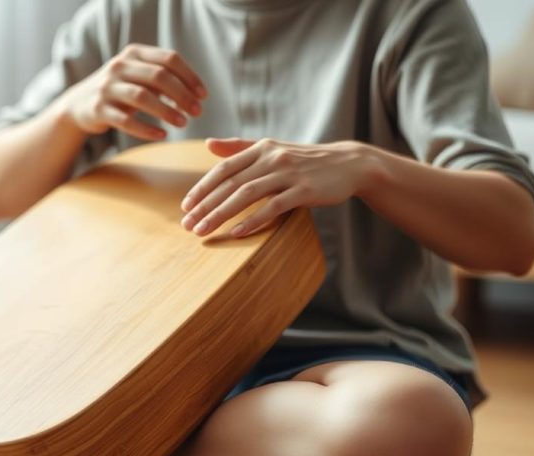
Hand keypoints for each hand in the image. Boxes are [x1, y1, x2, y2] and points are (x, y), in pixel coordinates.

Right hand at [59, 44, 206, 140]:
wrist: (79, 103)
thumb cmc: (119, 90)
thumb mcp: (138, 76)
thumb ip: (162, 79)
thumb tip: (195, 93)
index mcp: (134, 53)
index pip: (169, 59)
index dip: (190, 77)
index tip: (203, 95)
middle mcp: (119, 67)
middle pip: (158, 76)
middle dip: (182, 94)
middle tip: (197, 111)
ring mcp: (107, 88)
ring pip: (142, 97)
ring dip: (166, 111)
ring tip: (183, 123)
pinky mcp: (98, 109)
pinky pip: (126, 121)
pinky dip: (147, 129)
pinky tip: (162, 135)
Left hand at [180, 138, 374, 236]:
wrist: (348, 164)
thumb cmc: (304, 160)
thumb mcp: (272, 148)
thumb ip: (239, 148)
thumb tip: (208, 144)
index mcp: (261, 148)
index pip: (223, 169)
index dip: (202, 188)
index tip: (185, 207)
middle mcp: (272, 157)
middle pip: (230, 184)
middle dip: (205, 206)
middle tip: (187, 225)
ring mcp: (289, 173)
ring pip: (247, 195)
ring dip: (221, 214)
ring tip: (203, 231)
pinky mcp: (305, 191)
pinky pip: (274, 207)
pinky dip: (254, 220)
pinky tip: (237, 233)